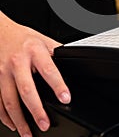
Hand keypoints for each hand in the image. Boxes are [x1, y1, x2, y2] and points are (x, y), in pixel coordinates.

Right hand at [0, 12, 70, 136]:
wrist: (0, 32)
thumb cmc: (23, 37)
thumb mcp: (43, 39)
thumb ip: (55, 51)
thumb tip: (72, 60)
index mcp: (34, 51)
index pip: (49, 69)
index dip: (58, 85)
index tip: (66, 97)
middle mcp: (17, 62)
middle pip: (26, 90)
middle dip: (36, 110)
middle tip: (45, 124)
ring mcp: (3, 73)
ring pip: (9, 101)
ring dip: (19, 120)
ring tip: (28, 133)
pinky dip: (5, 117)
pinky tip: (13, 125)